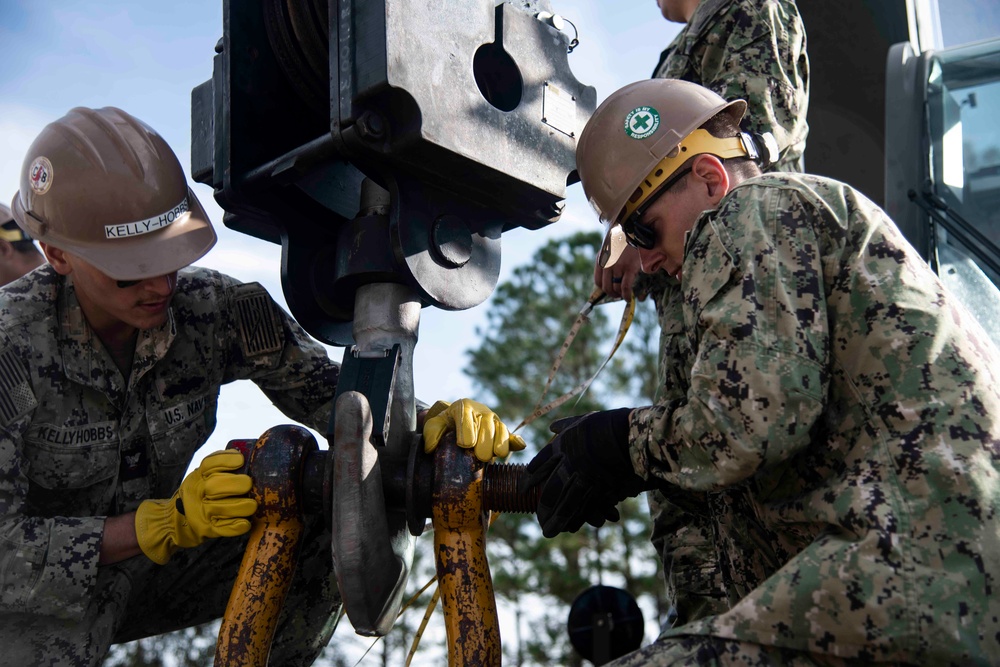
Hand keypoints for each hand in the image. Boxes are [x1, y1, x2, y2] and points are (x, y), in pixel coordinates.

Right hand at [135, 450, 256, 563]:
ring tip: (252, 505)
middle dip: (236, 484)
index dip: (226, 460)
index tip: (241, 460)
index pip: (210, 463)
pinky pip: (223, 528)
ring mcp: (201, 512)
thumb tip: (242, 454)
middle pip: (214, 485)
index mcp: (199, 475)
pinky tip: (245, 523)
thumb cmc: (201, 492)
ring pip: (221, 508)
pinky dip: (236, 526)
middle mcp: (197, 492)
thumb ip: (220, 465)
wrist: (178, 520)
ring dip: (241, 506)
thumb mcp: (204, 475)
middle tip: (248, 484)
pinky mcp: (206, 530)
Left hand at [423, 398, 525, 462]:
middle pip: (487, 424)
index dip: (467, 430)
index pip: (467, 414)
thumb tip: (433, 447)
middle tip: (480, 456)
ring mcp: (494, 421)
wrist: (457, 423)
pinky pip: (511, 436)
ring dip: (499, 443)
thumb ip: (431, 433)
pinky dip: (516, 441)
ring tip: (495, 455)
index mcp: (464, 406)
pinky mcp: (502, 432)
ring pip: (501, 429)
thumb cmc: (446, 425)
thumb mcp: (435, 425)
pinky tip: (520, 445)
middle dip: (484, 441)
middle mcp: (482, 412)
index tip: (465, 445)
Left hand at [521, 408, 646, 537]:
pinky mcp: (600, 486)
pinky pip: (585, 505)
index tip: (522, 488)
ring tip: (548, 532)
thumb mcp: (582, 421)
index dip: (530, 478)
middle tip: (538, 519)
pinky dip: (577, 517)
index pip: (540, 464)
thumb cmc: (606, 424)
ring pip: (567, 502)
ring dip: (557, 519)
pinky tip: (570, 527)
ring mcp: (585, 476)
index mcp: (562, 445)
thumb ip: (566, 425)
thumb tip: (551, 427)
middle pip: (551, 489)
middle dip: (544, 506)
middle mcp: (570, 463)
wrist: (628, 433)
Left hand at [594, 239, 641, 300]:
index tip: (610, 290)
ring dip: (619, 295)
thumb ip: (606, 264)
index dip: (604, 289)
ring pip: (616, 288)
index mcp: (600, 261)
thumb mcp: (608, 251)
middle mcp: (607, 265)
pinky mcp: (629, 268)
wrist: (632, 231)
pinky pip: (625, 287)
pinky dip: (626, 295)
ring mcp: (618, 267)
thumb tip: (609, 281)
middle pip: (606, 287)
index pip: (598, 282)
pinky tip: (628, 298)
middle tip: (618, 295)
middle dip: (612, 294)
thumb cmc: (620, 242)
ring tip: (623, 295)